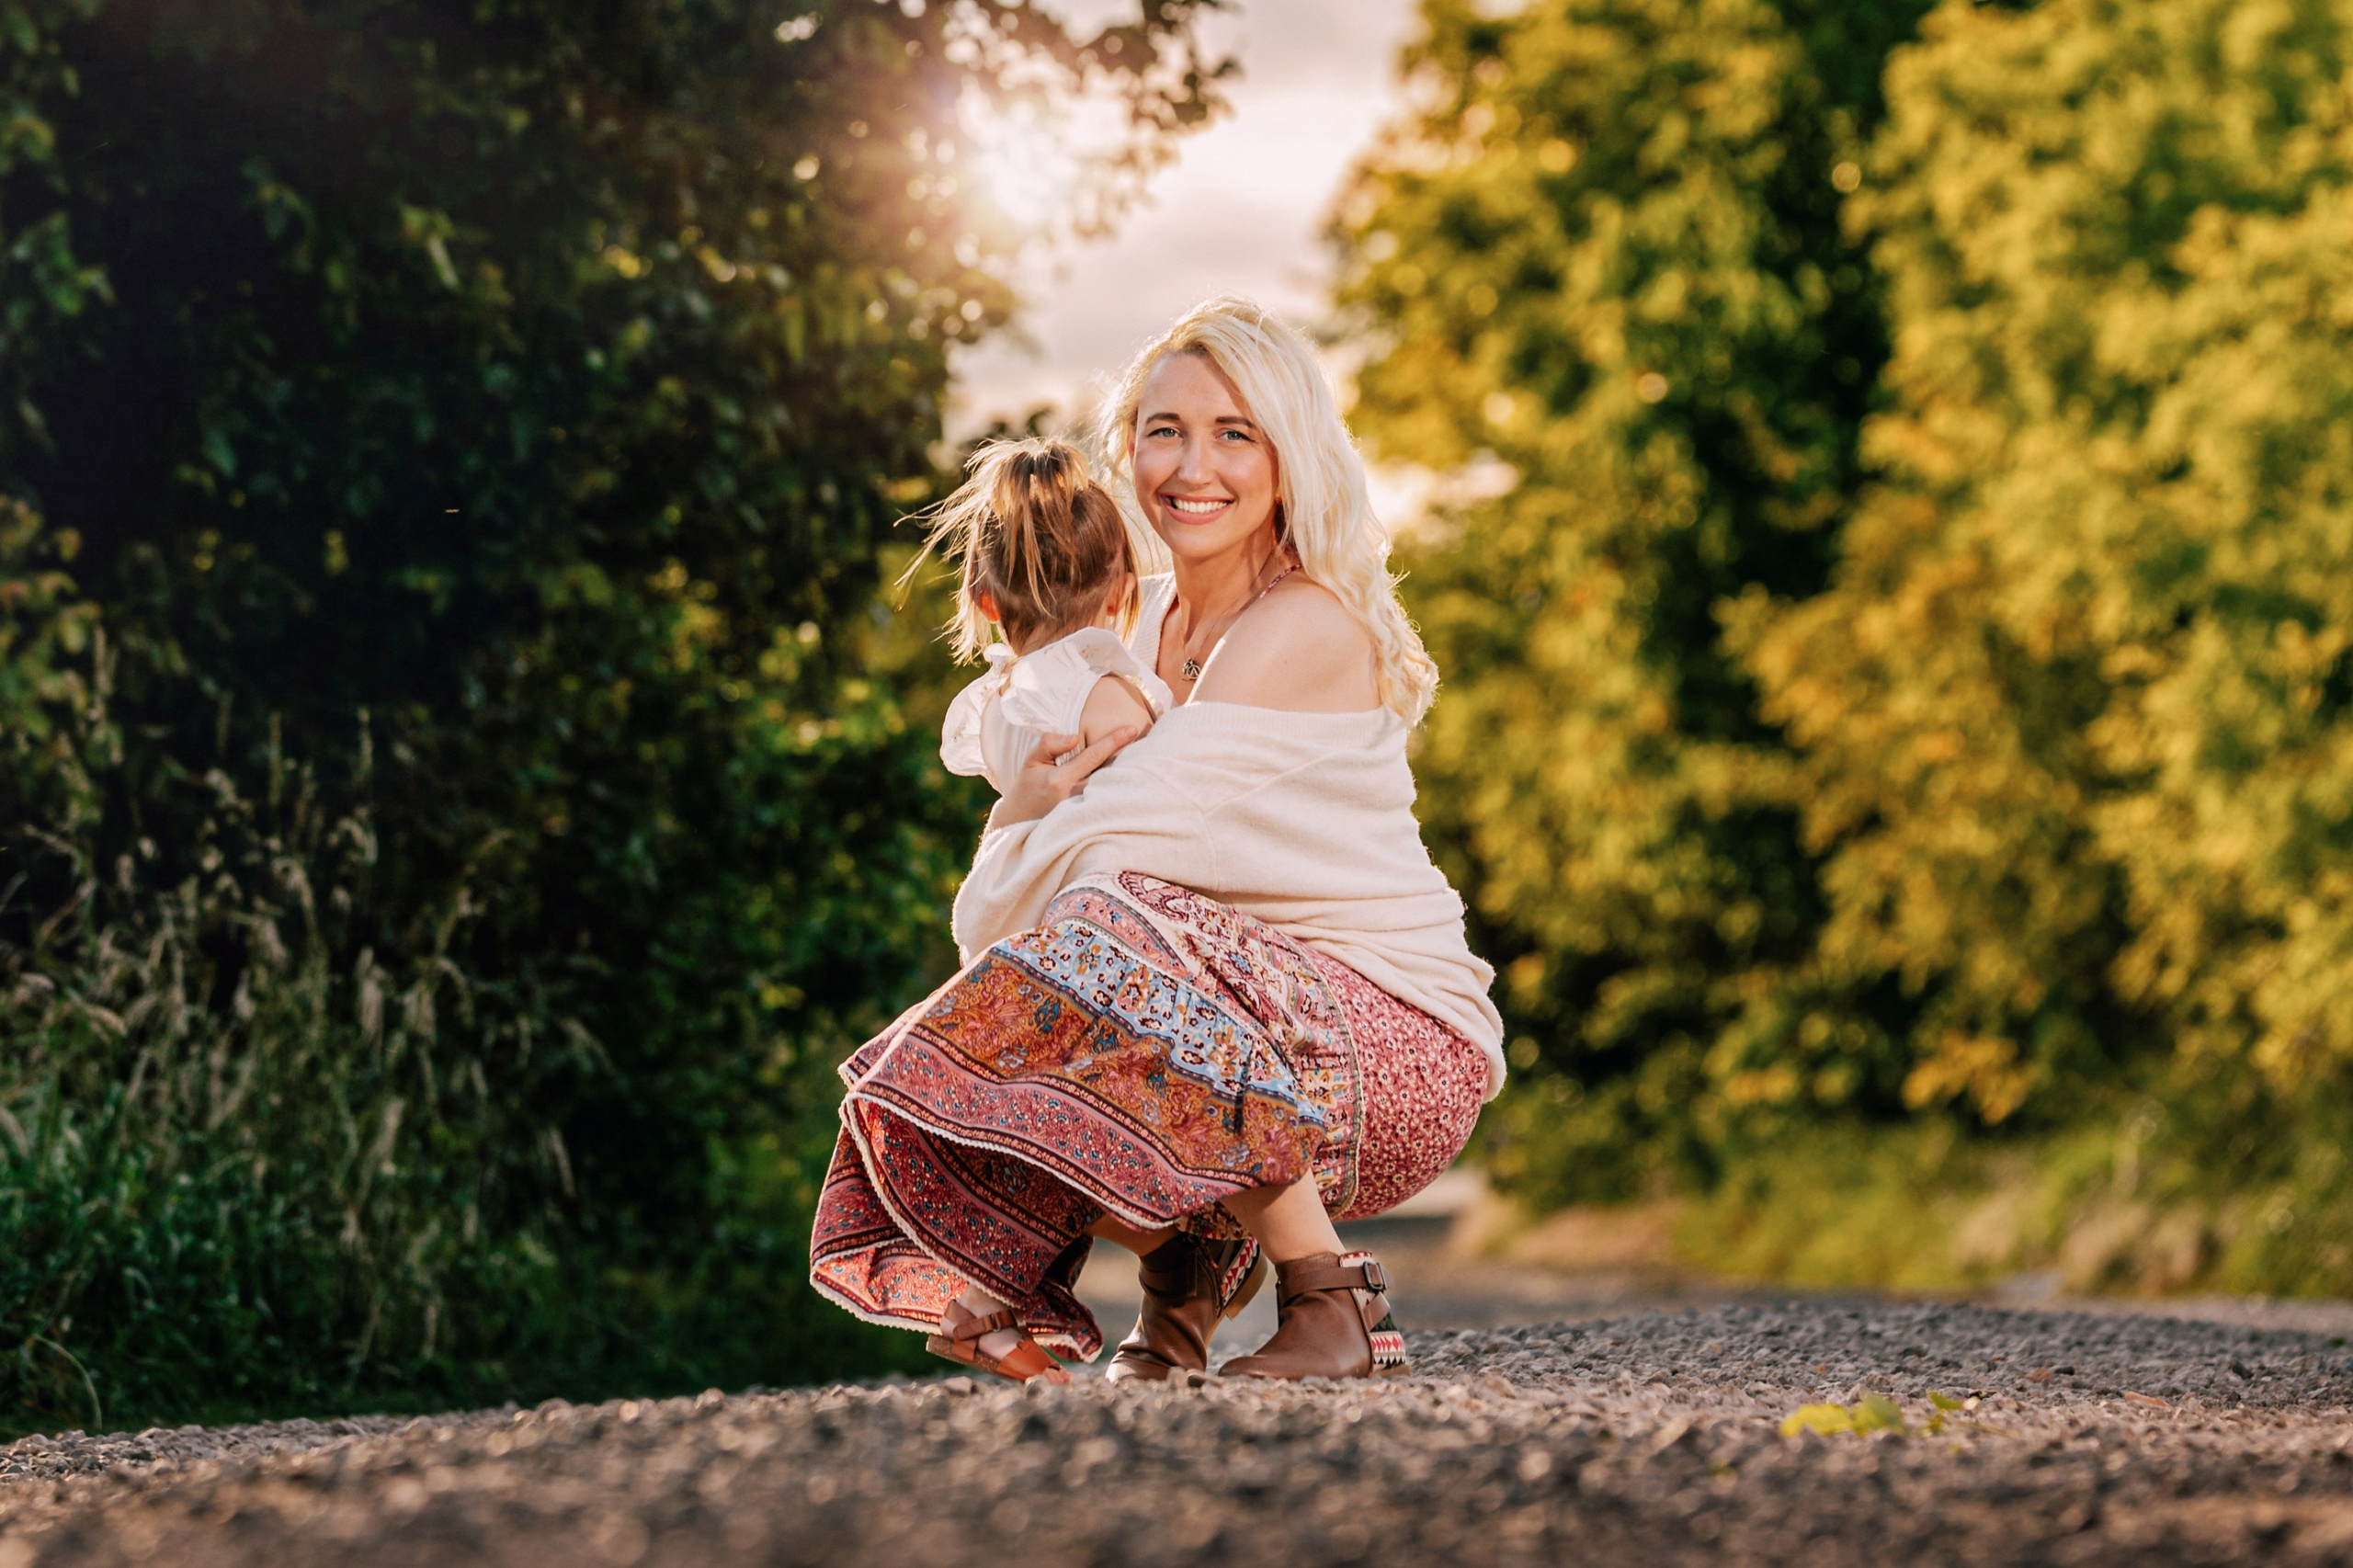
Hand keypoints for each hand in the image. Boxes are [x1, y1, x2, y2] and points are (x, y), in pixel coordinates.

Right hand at [989, 727, 1140, 827]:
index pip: (1092, 756)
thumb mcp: (1031, 762)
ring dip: (1128, 778)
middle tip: (1151, 742)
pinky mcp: (1086, 825)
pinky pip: (1108, 806)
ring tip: (1149, 762)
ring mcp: (1081, 814)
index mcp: (1059, 780)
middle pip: (1110, 776)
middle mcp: (1073, 799)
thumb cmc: (1027, 789)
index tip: (1132, 729)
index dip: (1114, 741)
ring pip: (1111, 792)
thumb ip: (1049, 744)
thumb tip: (1074, 737)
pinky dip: (1121, 794)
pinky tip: (1135, 785)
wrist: (1017, 825)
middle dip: (1131, 761)